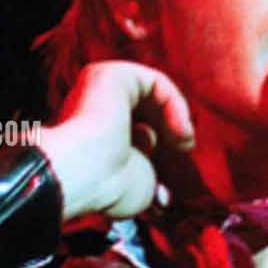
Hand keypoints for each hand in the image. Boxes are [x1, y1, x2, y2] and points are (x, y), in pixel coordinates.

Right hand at [36, 60, 194, 221]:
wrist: (84, 175)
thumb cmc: (109, 188)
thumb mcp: (139, 182)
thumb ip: (150, 172)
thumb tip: (164, 192)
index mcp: (94, 134)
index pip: (137, 132)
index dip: (159, 149)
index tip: (167, 180)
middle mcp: (93, 108)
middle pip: (146, 110)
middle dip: (170, 130)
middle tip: (183, 150)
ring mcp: (99, 89)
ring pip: (152, 94)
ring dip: (177, 117)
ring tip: (184, 143)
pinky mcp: (111, 74)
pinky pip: (156, 82)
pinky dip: (176, 104)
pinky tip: (180, 129)